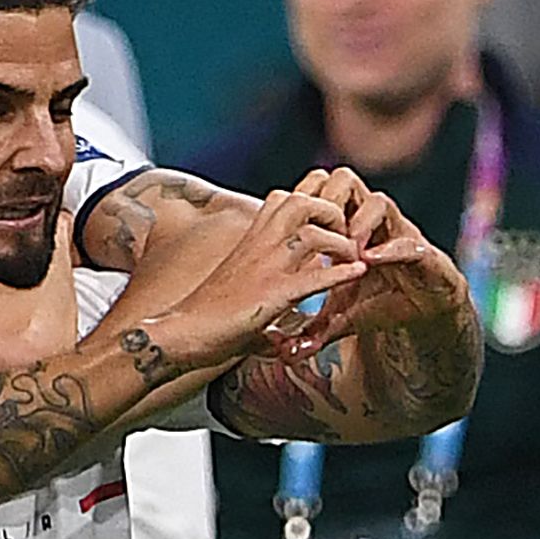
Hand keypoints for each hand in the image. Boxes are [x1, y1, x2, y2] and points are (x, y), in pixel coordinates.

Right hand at [152, 185, 369, 373]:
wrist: (181, 333)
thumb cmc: (207, 318)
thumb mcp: (240, 295)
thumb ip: (268, 304)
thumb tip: (283, 339)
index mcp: (250, 240)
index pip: (284, 198)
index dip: (313, 202)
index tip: (330, 225)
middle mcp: (258, 246)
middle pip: (302, 203)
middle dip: (331, 212)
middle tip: (345, 234)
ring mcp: (264, 267)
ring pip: (313, 233)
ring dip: (341, 244)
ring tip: (353, 257)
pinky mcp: (271, 294)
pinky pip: (315, 277)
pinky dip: (342, 274)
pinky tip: (358, 274)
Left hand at [285, 170, 468, 357]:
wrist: (425, 313)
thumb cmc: (378, 304)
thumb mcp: (341, 317)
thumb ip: (315, 330)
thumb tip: (286, 354)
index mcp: (346, 229)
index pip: (321, 193)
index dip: (306, 203)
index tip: (292, 227)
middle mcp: (372, 224)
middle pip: (344, 182)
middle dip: (330, 201)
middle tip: (318, 232)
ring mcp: (398, 233)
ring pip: (378, 200)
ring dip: (358, 221)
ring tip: (346, 249)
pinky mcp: (425, 252)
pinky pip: (409, 239)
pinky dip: (390, 249)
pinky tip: (371, 260)